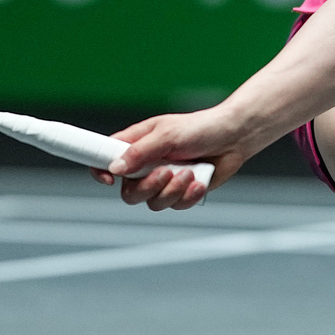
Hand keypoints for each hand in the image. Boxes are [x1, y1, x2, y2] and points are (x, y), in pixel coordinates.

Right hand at [90, 107, 262, 210]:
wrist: (233, 138)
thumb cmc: (200, 128)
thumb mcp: (168, 134)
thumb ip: (140, 151)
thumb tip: (115, 167)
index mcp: (135, 145)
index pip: (105, 160)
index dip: (101, 172)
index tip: (110, 179)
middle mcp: (145, 165)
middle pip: (129, 192)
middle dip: (148, 187)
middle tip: (166, 173)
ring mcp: (163, 181)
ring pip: (153, 202)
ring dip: (173, 190)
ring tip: (190, 172)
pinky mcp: (181, 193)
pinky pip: (175, 206)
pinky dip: (188, 195)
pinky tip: (199, 181)